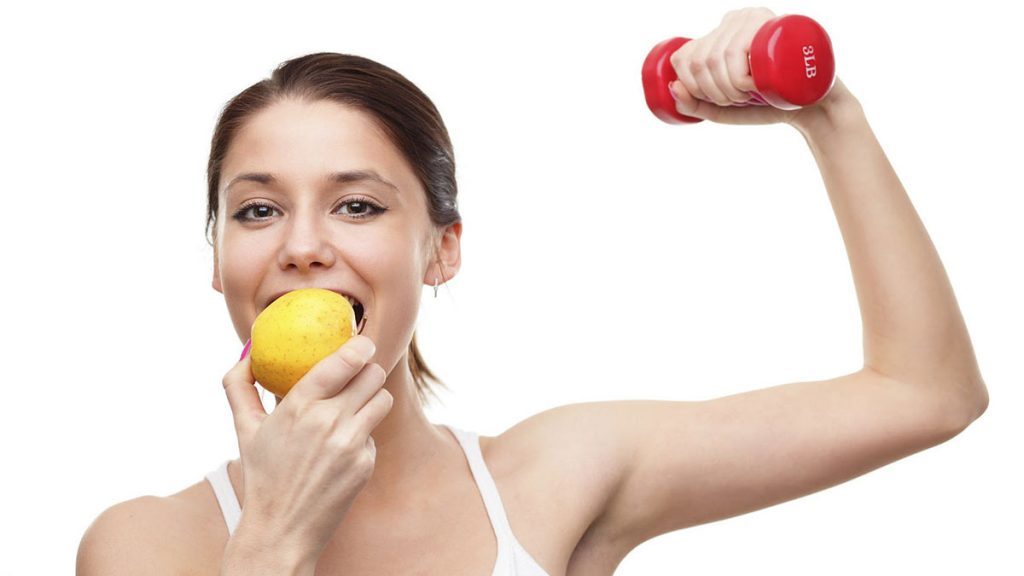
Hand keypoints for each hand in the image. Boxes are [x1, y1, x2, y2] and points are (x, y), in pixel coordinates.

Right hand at [222, 335, 392, 559]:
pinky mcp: (365, 463)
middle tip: (361, 373)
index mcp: (298, 406)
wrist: (281, 529)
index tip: (363, 342)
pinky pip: (374, 434)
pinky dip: (362, 436)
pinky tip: (342, 449)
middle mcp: (328, 422)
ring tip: (355, 405)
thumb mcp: (244, 429)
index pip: (344, 361)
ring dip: (372, 398)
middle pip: (372, 375)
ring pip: (382, 400)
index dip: (360, 346)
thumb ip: (239, 386)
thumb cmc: (262, 475)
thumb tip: (247, 352)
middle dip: (368, 370)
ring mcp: (350, 444)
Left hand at [668, 7, 850, 126]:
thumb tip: (672, 88)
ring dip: (727, 89)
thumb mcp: (724, 109)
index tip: (716, 100)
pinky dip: (738, 79)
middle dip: (713, 93)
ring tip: (749, 94)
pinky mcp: (775, 25)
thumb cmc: (767, 104)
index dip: (691, 86)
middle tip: (738, 100)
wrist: (813, 107)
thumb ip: (695, 104)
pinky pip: (737, 51)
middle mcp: (736, 19)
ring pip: (716, 57)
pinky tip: (753, 86)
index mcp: (719, 33)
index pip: (685, 56)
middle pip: (700, 59)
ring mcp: (756, 18)